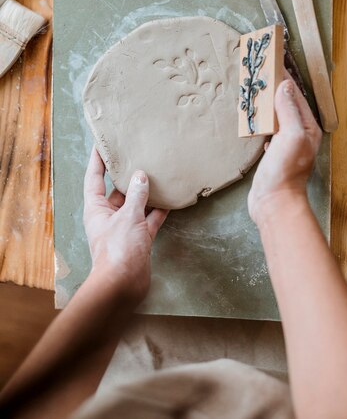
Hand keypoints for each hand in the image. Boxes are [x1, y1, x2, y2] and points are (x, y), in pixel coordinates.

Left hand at [83, 147, 169, 304]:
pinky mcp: (138, 239)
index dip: (97, 160)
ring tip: (158, 174)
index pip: (94, 178)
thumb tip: (140, 176)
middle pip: (117, 190)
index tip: (102, 143)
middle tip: (138, 155)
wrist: (122, 286)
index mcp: (96, 208)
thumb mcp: (128, 217)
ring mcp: (123, 228)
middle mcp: (108, 216)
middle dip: (127, 175)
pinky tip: (169, 200)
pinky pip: (148, 219)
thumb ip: (137, 195)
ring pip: (135, 204)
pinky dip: (158, 211)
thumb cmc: (118, 250)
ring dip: (145, 192)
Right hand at [248, 78, 321, 225]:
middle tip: (263, 75)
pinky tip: (257, 120)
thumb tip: (285, 86)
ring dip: (269, 105)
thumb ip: (289, 110)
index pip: (297, 97)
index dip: (286, 80)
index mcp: (308, 128)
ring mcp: (287, 145)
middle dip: (277, 90)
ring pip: (278, 118)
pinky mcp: (274, 154)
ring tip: (258, 93)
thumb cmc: (285, 170)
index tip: (275, 65)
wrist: (274, 202)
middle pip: (288, 105)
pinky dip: (263, 122)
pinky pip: (270, 131)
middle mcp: (300, 135)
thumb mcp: (290, 135)